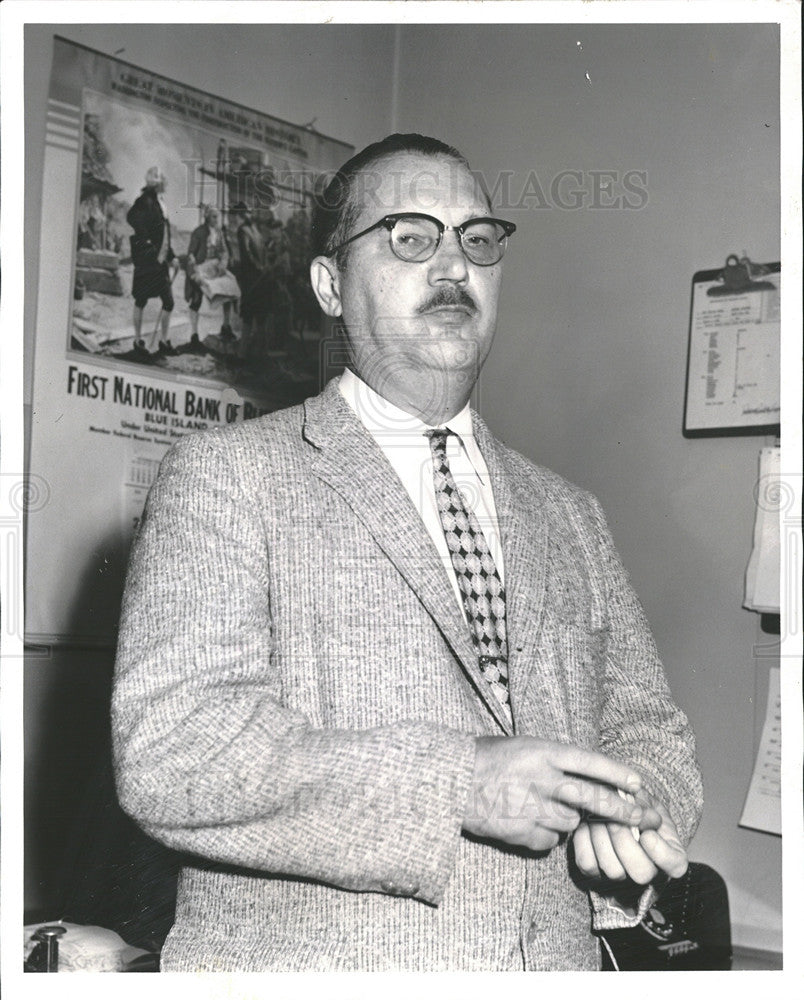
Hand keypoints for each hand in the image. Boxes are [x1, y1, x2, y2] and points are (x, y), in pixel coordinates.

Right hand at [463, 737, 660, 852]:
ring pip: (571, 822)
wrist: (452, 782)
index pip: (591, 762)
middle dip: (624, 811)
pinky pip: (549, 841)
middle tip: (646, 819)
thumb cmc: (487, 759)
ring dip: (567, 820)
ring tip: (542, 807)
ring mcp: (533, 808)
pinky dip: (545, 836)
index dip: (618, 773)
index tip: (639, 784)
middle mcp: (542, 780)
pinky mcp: (523, 833)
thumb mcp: (524, 747)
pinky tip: (526, 822)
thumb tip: (588, 777)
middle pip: (594, 798)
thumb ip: (554, 762)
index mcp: (543, 752)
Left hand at [572, 790, 687, 884]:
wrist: (613, 807)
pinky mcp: (594, 873)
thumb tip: (639, 813)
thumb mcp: (646, 800)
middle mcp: (647, 871)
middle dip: (625, 843)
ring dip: (603, 839)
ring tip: (597, 817)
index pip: (675, 865)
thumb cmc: (635, 805)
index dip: (661, 853)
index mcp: (669, 854)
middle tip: (614, 820)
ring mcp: (621, 875)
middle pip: (641, 873)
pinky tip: (586, 824)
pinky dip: (584, 841)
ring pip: (613, 871)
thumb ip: (645, 807)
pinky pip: (587, 864)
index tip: (647, 834)